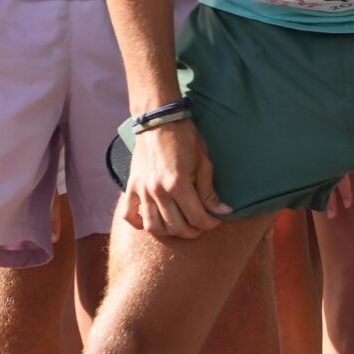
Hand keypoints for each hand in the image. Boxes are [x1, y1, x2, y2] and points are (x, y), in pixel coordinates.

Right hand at [123, 119, 231, 237]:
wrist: (160, 121)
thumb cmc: (186, 139)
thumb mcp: (204, 163)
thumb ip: (210, 191)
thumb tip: (224, 212)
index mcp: (178, 184)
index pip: (196, 217)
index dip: (209, 223)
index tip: (215, 220)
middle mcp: (157, 191)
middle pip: (175, 227)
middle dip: (192, 231)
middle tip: (200, 225)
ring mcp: (142, 190)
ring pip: (153, 226)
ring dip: (169, 231)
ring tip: (181, 225)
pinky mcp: (131, 187)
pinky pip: (129, 215)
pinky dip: (139, 223)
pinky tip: (154, 219)